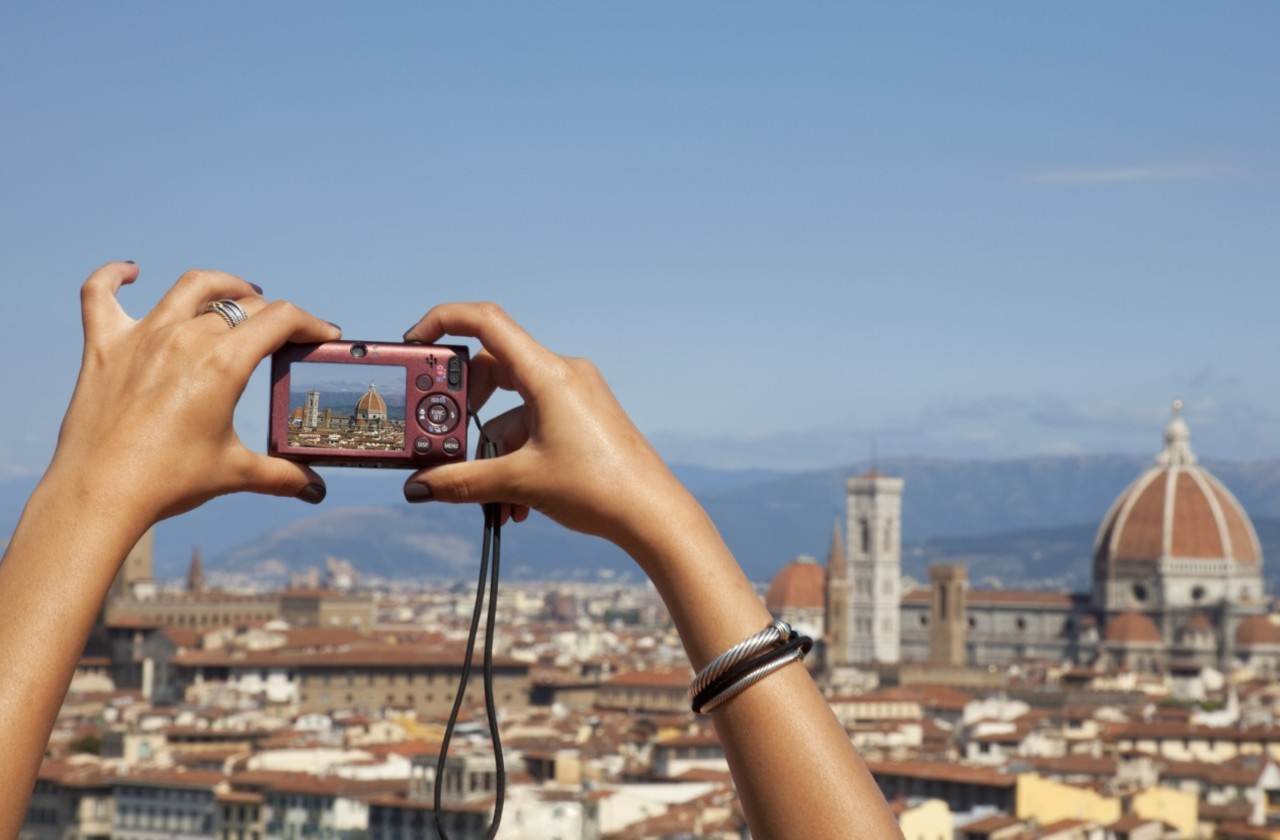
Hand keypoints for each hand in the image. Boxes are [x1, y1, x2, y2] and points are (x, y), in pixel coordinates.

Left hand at [48, 262, 341, 522]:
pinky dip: (114, 276)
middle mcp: (185, 338)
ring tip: (239, 293)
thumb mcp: (234, 473)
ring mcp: (143, 337)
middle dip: (272, 316)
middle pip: (242, 305)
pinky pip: (100, 293)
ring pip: (190, 287)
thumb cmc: (168, 481)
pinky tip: (130, 272)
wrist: (101, 494)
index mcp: (224, 363)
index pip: (280, 319)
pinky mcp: (104, 347)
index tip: (322, 335)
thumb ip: (281, 474)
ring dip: (222, 285)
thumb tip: (314, 488)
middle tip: (283, 336)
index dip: (310, 323)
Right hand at [402, 303, 691, 551]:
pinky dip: (518, 458)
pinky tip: (516, 505)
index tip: (413, 345)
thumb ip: (462, 481)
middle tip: (444, 440)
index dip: (443, 322)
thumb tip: (416, 487)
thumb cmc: (596, 489)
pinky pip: (535, 425)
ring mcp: (576, 395)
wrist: (653, 515)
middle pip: (493, 370)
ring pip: (513, 410)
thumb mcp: (520, 483)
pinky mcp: (584, 417)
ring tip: (492, 502)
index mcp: (547, 373)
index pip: (485, 321)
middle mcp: (562, 373)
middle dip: (465, 411)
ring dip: (493, 453)